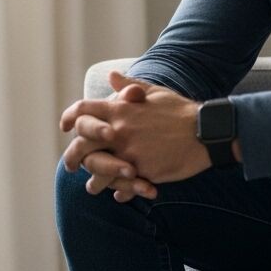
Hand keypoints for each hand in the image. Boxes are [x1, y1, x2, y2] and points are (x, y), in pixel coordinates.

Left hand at [60, 71, 210, 192]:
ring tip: (93, 187)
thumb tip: (112, 76)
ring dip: (94, 181)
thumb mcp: (153, 92)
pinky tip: (120, 195)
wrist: (205, 132)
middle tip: (70, 164)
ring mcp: (130, 153)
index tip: (64, 125)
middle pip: (82, 145)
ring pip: (99, 171)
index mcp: (120, 110)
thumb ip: (129, 86)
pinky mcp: (144, 172)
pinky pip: (124, 186)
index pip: (83, 110)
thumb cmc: (180, 110)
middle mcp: (119, 132)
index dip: (70, 116)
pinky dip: (121, 192)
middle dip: (72, 156)